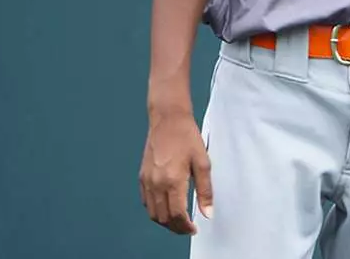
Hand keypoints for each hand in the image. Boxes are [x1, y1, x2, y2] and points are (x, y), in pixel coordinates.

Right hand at [139, 110, 212, 234]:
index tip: (194, 229)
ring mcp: (147, 181)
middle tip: (188, 228)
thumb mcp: (203, 162)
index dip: (185, 227)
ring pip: (152, 213)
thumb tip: (207, 212)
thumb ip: (205, 190)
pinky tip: (166, 207)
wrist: (168, 120)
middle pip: (163, 217)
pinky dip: (155, 211)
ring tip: (179, 221)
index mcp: (172, 181)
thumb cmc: (187, 137)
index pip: (177, 214)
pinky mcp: (142, 177)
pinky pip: (146, 202)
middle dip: (176, 227)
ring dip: (165, 221)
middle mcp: (156, 184)